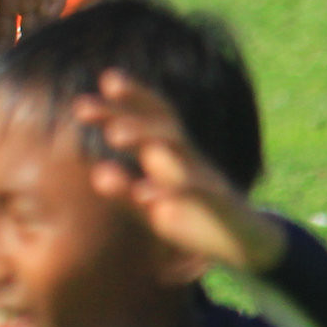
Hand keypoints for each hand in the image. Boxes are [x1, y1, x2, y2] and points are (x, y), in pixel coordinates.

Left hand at [75, 69, 284, 273]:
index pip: (151, 117)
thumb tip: (98, 173)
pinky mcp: (220, 205)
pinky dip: (170, 191)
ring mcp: (204, 178)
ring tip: (112, 135)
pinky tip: (143, 194)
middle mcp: (186, 159)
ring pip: (177, 148)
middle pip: (159, 123)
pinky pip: (197, 192)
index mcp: (168, 156)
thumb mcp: (151, 209)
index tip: (106, 80)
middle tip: (81, 107)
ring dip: (145, 137)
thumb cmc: (193, 218)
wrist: (244, 246)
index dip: (132, 97)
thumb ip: (125, 193)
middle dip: (124, 111)